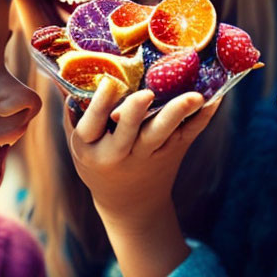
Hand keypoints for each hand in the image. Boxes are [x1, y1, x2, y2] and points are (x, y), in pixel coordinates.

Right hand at [64, 78, 220, 276]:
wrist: (130, 205)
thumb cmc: (98, 163)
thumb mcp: (79, 144)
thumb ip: (73, 112)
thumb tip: (61, 71)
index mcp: (90, 148)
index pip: (91, 125)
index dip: (99, 105)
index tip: (108, 82)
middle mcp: (119, 153)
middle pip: (128, 132)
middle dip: (136, 112)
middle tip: (146, 93)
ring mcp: (148, 155)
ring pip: (162, 134)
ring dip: (177, 114)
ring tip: (194, 96)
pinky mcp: (173, 153)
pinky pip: (188, 135)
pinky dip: (202, 118)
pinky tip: (215, 99)